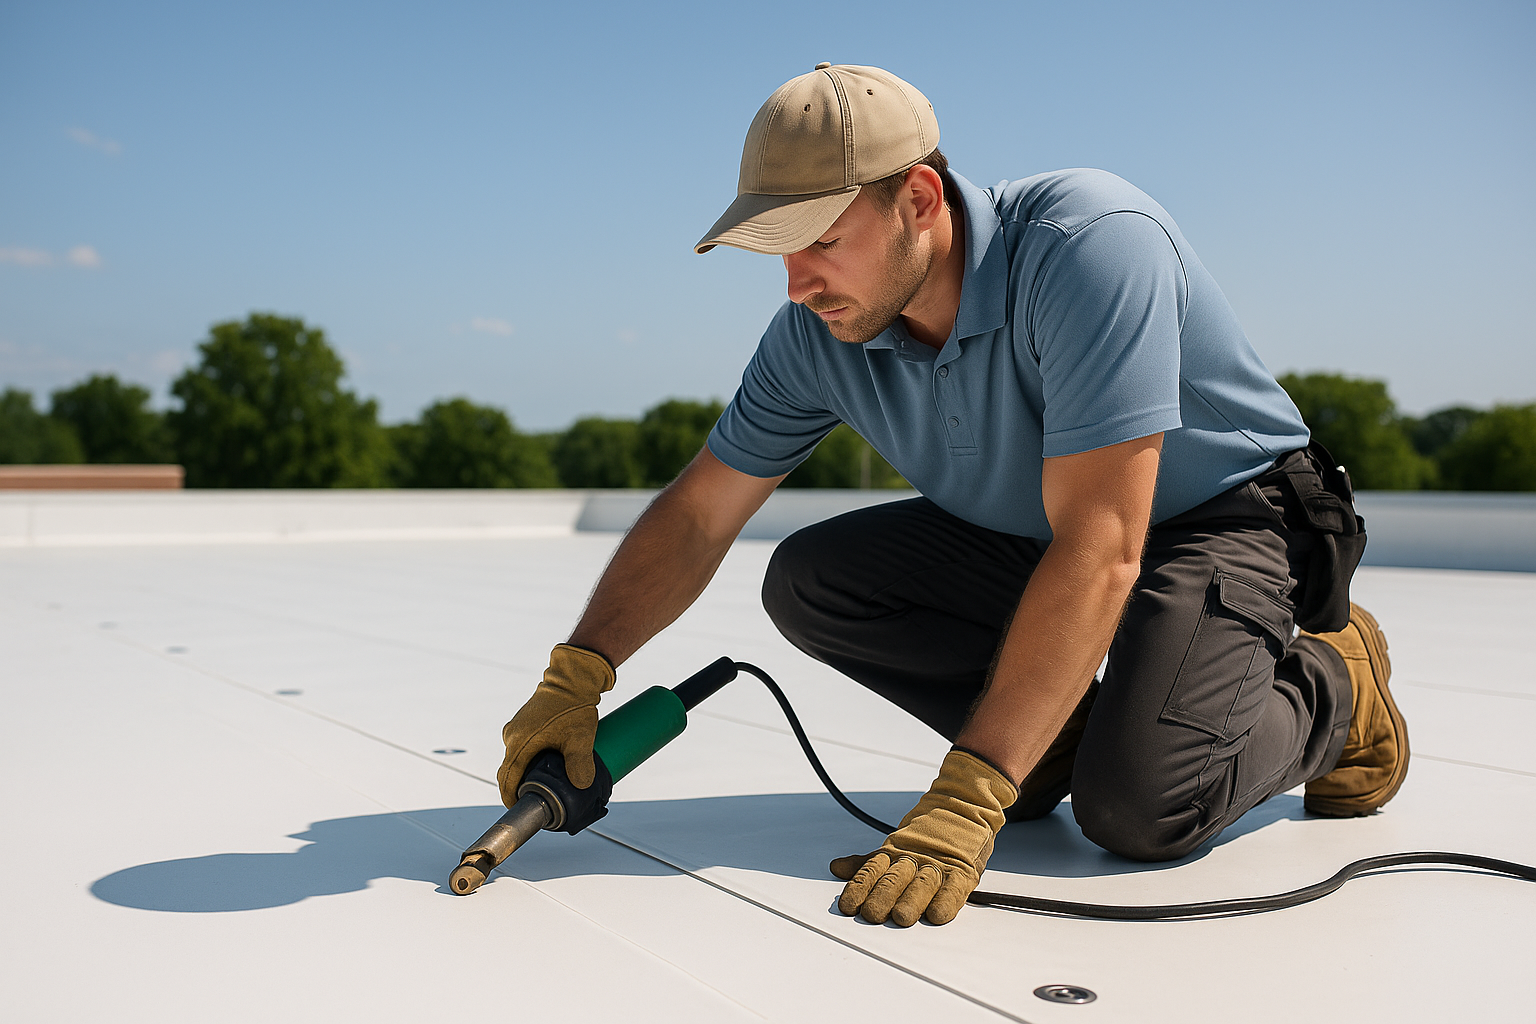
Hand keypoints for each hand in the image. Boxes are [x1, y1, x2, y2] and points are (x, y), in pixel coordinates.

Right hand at [497, 644, 614, 804]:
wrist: (572, 679)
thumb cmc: (574, 707)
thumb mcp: (580, 739)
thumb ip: (580, 764)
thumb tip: (582, 786)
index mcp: (520, 743)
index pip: (507, 779)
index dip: (510, 797)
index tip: (518, 809)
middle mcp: (512, 736)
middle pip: (510, 770)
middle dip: (520, 787)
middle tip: (536, 800)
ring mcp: (516, 728)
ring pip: (517, 758)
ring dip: (526, 771)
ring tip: (544, 783)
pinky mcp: (523, 723)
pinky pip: (521, 747)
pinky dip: (529, 758)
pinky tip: (546, 763)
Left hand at [831, 748, 1016, 925]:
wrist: (962, 806)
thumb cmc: (926, 835)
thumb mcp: (895, 847)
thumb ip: (867, 863)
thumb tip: (836, 869)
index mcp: (896, 852)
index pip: (873, 870)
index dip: (860, 887)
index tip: (848, 906)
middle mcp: (914, 858)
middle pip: (895, 879)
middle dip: (883, 897)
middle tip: (872, 913)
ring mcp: (939, 864)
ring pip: (922, 884)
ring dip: (912, 901)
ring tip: (901, 916)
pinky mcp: (963, 871)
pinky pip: (954, 888)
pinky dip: (946, 902)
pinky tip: (937, 914)